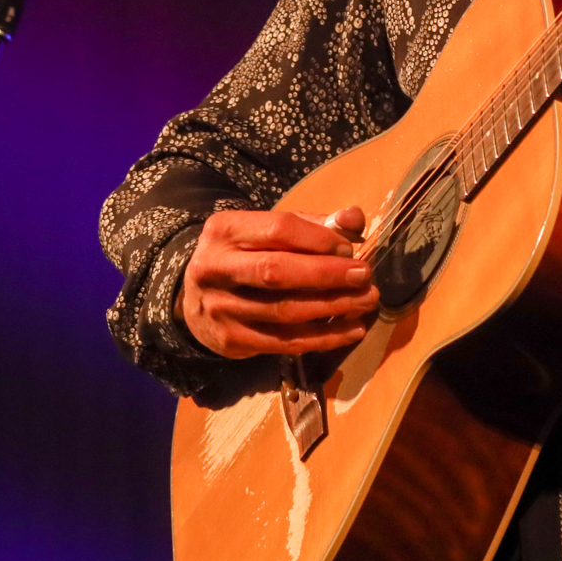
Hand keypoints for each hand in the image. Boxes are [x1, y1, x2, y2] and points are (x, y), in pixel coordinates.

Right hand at [179, 207, 376, 358]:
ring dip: (333, 307)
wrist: (195, 299)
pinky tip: (353, 330)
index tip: (350, 248)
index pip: (278, 230)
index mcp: (225, 230)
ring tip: (366, 300)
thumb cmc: (245, 257)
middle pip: (277, 271)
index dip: (319, 239)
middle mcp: (216, 268)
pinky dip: (324, 338)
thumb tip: (355, 219)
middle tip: (365, 275)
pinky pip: (285, 341)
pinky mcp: (231, 340)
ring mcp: (220, 308)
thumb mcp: (267, 232)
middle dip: (327, 273)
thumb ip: (313, 224)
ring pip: (284, 310)